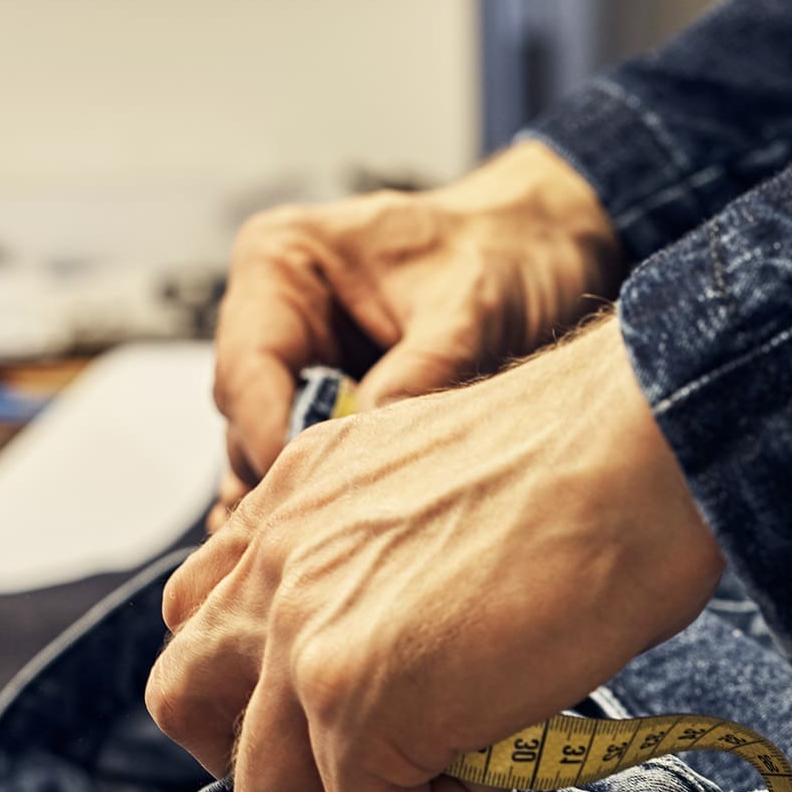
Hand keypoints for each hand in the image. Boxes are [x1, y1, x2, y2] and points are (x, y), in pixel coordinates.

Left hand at [148, 317, 723, 791]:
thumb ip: (386, 550)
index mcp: (294, 495)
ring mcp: (302, 638)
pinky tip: (505, 762)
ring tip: (453, 760)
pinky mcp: (356, 708)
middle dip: (262, 751)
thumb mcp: (444, 480)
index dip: (264, 678)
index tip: (354, 694)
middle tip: (360, 756)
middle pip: (185, 703)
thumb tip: (414, 643)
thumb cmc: (598, 458)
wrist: (644, 450)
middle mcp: (274, 558)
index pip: (203, 614)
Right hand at [209, 140, 621, 529]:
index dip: (270, 438)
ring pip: (270, 446)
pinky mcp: (330, 401)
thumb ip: (419, 375)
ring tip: (338, 545)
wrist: (543, 246)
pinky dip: (323, 492)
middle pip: (247, 416)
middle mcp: (273, 312)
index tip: (312, 492)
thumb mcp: (471, 310)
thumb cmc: (505, 253)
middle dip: (288, 473)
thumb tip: (371, 457)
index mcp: (282, 260)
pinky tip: (333, 538)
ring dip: (307, 491)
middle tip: (330, 532)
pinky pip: (308, 456)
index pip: (247, 367)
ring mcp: (298, 361)